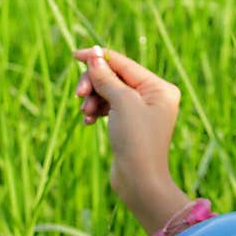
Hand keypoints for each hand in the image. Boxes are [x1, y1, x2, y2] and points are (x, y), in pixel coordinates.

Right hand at [72, 45, 183, 208]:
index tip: (74, 55)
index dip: (99, 58)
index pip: (125, 64)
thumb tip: (94, 55)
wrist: (140, 180)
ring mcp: (143, 111)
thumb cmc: (136, 140)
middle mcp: (155, 96)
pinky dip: (97, 111)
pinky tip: (88, 121)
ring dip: (93, 99)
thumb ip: (106, 77)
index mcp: (160, 87)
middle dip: (95, 84)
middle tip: (79, 95)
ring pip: (109, 92)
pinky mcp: (131, 124)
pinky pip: (109, 107)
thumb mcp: (122, 103)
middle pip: (115, 77)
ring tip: (86, 114)